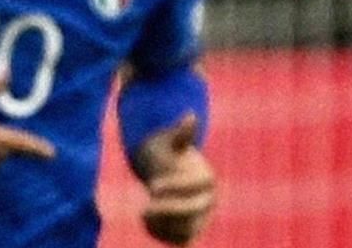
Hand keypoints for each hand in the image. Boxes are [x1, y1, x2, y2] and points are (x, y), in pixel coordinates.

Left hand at [136, 114, 216, 244]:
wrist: (165, 171)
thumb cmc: (165, 153)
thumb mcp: (169, 141)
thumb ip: (180, 133)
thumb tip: (190, 115)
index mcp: (206, 177)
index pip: (199, 185)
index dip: (177, 187)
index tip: (152, 186)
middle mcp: (208, 201)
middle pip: (195, 210)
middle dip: (170, 210)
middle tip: (145, 207)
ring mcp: (200, 217)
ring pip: (188, 230)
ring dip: (165, 225)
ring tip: (144, 214)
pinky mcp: (189, 230)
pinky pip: (180, 240)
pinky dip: (164, 235)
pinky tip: (146, 222)